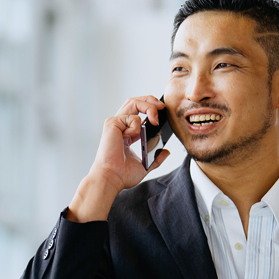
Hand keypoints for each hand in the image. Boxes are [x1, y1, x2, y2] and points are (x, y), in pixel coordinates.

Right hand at [67, 96, 170, 222]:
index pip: (137, 112)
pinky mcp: (112, 124)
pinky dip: (138, 126)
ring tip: (156, 119)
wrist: (112, 178)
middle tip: (162, 106)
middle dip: (150, 100)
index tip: (162, 112)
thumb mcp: (145, 165)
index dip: (150, 108)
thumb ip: (156, 158)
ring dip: (148, 107)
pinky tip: (133, 136)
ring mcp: (115, 123)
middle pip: (134, 102)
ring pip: (133, 102)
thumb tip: (166, 151)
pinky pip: (132, 117)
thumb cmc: (123, 174)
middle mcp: (119, 126)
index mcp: (125, 133)